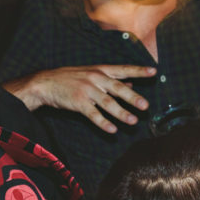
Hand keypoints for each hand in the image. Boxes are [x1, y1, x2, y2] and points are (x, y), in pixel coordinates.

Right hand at [6, 65, 154, 132]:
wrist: (46, 83)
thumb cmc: (71, 78)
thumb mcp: (91, 74)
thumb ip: (111, 80)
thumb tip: (130, 83)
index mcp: (100, 70)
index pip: (123, 69)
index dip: (138, 71)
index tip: (153, 72)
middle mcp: (95, 79)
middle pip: (117, 88)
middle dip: (132, 98)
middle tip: (145, 106)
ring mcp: (86, 90)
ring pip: (107, 103)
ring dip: (121, 113)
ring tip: (133, 121)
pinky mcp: (78, 102)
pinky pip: (93, 114)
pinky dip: (103, 122)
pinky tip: (112, 130)